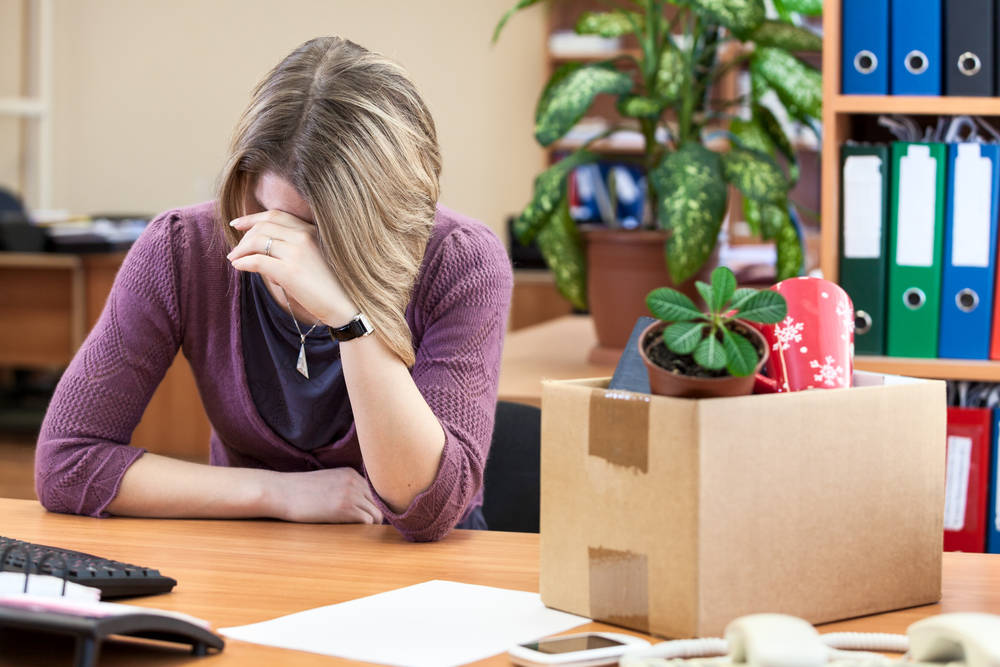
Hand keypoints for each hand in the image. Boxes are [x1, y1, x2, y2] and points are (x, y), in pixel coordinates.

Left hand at [226, 210, 356, 326]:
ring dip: (241, 250)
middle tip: (235, 249)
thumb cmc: (333, 286)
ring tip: (234, 260)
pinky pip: (258, 261)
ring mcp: (298, 253)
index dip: (253, 218)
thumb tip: (266, 250)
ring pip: (257, 241)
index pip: (276, 215)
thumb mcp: (317, 258)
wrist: (347, 306)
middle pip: (263, 226)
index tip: (238, 224)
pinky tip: (238, 267)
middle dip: (244, 236)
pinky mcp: (290, 272)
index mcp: (312, 231)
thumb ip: (297, 247)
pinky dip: (243, 262)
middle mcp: (305, 237)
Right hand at [271, 468, 383, 523]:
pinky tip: (354, 532)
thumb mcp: (326, 481)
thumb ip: (343, 487)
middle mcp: (354, 482)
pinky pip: (367, 521)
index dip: (373, 505)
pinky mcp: (344, 509)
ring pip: (377, 513)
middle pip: (379, 502)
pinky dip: (364, 529)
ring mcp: (351, 495)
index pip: (374, 491)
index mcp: (350, 473)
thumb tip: (356, 505)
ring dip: (371, 524)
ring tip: (361, 532)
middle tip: (368, 528)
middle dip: (376, 515)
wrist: (282, 492)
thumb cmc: (299, 491)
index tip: (369, 516)